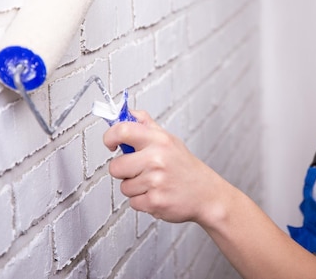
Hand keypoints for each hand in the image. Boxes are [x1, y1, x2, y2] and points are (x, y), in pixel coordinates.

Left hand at [103, 109, 225, 224]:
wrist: (206, 194)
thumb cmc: (185, 167)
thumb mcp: (169, 140)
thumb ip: (146, 125)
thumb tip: (126, 113)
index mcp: (159, 140)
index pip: (123, 131)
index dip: (110, 137)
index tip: (110, 143)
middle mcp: (157, 159)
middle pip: (115, 166)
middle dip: (123, 171)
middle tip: (139, 170)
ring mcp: (155, 181)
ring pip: (124, 187)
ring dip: (135, 188)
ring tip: (153, 183)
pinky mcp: (155, 201)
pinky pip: (133, 202)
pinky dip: (143, 201)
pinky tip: (157, 194)